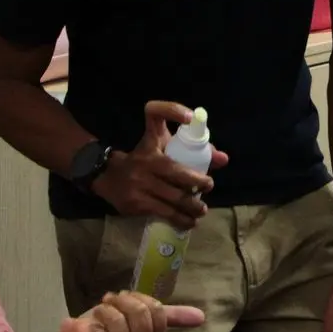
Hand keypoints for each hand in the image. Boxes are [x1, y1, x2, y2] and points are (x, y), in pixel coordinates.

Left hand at [81, 290, 206, 331]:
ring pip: (119, 319)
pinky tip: (87, 324)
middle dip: (122, 300)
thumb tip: (202, 316)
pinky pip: (100, 330)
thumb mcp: (140, 316)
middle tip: (110, 302)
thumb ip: (171, 316)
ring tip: (99, 312)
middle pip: (140, 313)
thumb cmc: (111, 328)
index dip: (139, 298)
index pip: (156, 309)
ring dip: (105, 309)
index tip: (125, 299)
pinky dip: (92, 320)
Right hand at [92, 101, 229, 229]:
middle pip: (177, 171)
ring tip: (202, 210)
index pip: (155, 113)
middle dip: (198, 182)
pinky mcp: (136, 203)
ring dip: (193, 207)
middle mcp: (144, 160)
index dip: (172, 109)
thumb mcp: (162, 146)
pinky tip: (189, 222)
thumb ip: (194, 149)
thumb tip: (224, 160)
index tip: (190, 117)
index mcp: (151, 139)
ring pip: (174, 197)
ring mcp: (138, 183)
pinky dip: (180, 219)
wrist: (108, 177)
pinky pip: (164, 213)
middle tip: (208, 187)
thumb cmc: (144, 158)